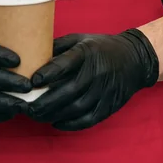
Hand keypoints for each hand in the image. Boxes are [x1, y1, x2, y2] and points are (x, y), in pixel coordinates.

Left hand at [27, 30, 158, 130]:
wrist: (135, 59)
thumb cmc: (101, 47)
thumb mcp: (80, 39)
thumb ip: (58, 46)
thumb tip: (32, 55)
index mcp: (86, 53)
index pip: (65, 64)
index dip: (48, 73)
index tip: (32, 81)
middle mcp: (96, 72)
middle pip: (69, 90)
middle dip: (46, 102)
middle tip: (27, 108)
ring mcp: (104, 90)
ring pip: (77, 107)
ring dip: (54, 114)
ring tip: (37, 116)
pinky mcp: (110, 105)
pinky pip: (89, 119)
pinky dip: (71, 124)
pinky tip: (57, 123)